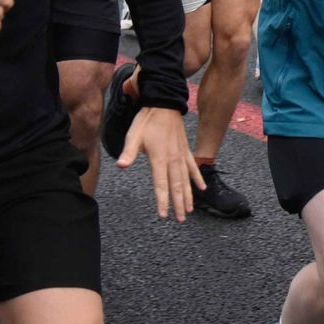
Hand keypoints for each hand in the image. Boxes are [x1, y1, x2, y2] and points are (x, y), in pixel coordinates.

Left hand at [117, 106, 203, 220]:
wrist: (164, 104)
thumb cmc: (147, 120)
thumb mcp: (133, 135)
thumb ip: (128, 153)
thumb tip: (121, 166)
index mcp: (160, 158)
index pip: (161, 184)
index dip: (162, 201)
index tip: (163, 215)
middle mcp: (173, 159)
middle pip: (176, 186)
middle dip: (178, 204)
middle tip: (180, 220)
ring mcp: (181, 155)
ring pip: (186, 180)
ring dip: (188, 196)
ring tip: (189, 210)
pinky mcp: (185, 150)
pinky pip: (193, 168)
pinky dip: (197, 179)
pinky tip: (202, 189)